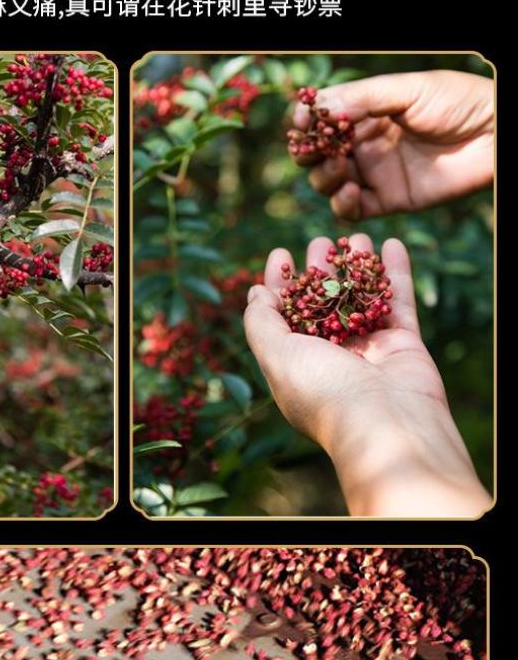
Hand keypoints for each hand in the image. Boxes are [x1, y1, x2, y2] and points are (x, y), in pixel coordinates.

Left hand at [243, 234, 490, 516]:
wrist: (387, 424)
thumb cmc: (324, 392)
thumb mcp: (276, 356)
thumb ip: (261, 323)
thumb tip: (255, 294)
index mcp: (296, 365)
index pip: (283, 317)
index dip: (278, 285)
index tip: (279, 253)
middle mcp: (332, 358)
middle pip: (323, 304)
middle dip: (320, 271)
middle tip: (320, 241)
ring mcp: (369, 350)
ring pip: (361, 298)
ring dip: (358, 266)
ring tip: (354, 235)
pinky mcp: (404, 344)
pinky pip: (399, 300)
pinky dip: (395, 273)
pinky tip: (391, 243)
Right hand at [292, 70, 493, 219]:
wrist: (493, 135)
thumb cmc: (455, 101)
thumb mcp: (406, 90)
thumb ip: (363, 99)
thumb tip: (320, 110)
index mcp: (365, 110)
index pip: (321, 117)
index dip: (306, 121)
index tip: (302, 122)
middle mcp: (364, 142)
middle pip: (317, 153)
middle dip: (309, 152)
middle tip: (313, 150)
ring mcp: (374, 172)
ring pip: (329, 182)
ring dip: (324, 176)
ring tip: (339, 167)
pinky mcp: (388, 200)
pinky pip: (353, 210)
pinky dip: (342, 204)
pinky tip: (350, 192)